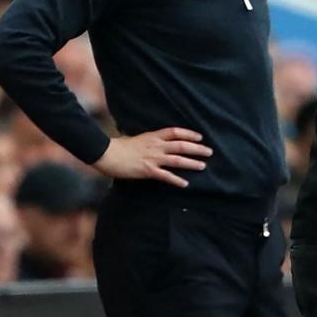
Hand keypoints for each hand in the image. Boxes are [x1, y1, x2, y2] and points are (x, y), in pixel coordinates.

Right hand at [92, 127, 211, 187]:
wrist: (107, 154)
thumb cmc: (120, 146)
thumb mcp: (138, 138)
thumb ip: (150, 140)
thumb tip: (157, 141)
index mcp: (153, 136)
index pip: (176, 132)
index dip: (190, 134)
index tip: (200, 136)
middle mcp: (156, 146)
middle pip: (182, 145)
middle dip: (197, 148)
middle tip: (209, 151)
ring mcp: (153, 158)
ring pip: (177, 160)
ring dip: (191, 163)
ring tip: (203, 166)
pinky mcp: (148, 171)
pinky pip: (165, 176)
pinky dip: (176, 180)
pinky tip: (185, 184)